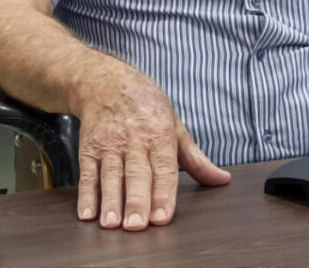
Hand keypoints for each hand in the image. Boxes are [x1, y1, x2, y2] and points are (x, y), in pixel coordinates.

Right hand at [73, 66, 230, 229]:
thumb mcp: (175, 127)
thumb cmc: (147, 108)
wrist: (106, 83)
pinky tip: (87, 213)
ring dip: (110, 201)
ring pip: (111, 176)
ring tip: (111, 224)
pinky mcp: (88, 148)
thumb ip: (196, 159)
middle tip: (136, 226)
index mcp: (160, 136)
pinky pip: (87, 173)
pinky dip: (86, 194)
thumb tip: (222, 180)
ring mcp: (109, 144)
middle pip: (136, 175)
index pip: (164, 169)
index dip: (163, 194)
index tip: (162, 218)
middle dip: (136, 201)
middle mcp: (134, 140)